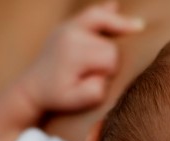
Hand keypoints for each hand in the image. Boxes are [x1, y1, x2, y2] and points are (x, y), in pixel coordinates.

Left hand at [17, 1, 143, 112]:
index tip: (97, 81)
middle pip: (109, 42)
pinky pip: (90, 13)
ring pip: (104, 22)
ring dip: (117, 29)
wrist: (31, 89)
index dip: (110, 71)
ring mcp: (67, 26)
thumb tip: (105, 74)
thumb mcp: (76, 101)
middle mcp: (71, 34)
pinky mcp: (67, 25)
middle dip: (110, 58)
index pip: (111, 57)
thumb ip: (95, 91)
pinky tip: (115, 6)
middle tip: (93, 73)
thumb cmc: (57, 97)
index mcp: (74, 53)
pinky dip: (105, 11)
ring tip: (138, 26)